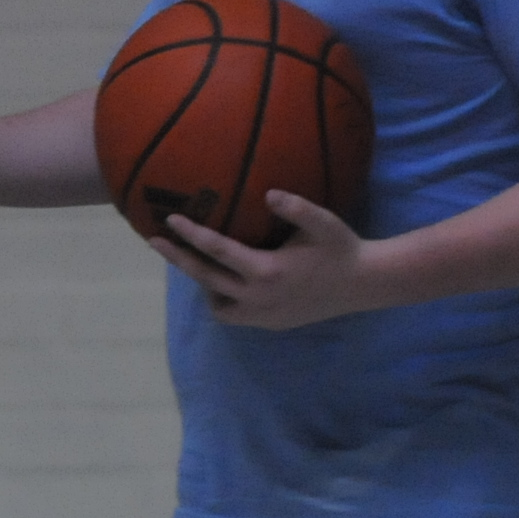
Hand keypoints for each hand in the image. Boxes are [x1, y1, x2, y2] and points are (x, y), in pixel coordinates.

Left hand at [151, 189, 379, 329]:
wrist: (363, 285)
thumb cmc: (341, 248)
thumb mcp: (323, 223)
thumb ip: (295, 207)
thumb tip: (268, 193)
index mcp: (267, 271)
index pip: (217, 250)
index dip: (191, 234)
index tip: (169, 219)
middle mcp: (258, 297)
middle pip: (204, 278)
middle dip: (178, 259)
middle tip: (155, 241)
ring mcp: (262, 315)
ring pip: (216, 304)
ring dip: (203, 284)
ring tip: (196, 261)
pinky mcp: (269, 324)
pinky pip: (234, 315)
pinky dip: (223, 300)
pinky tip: (225, 281)